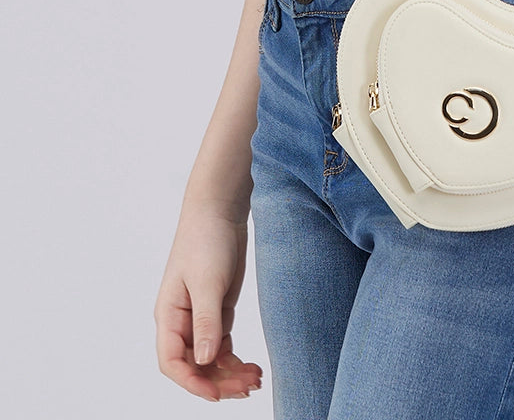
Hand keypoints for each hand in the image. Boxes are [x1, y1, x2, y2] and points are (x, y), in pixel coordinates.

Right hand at [155, 204, 263, 401]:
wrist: (220, 209)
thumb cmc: (205, 239)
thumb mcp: (207, 281)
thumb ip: (206, 321)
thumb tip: (203, 361)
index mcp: (168, 315)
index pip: (173, 362)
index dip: (192, 382)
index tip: (216, 394)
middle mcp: (182, 321)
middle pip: (195, 365)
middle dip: (219, 380)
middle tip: (248, 388)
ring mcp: (200, 317)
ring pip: (211, 358)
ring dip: (230, 373)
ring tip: (256, 381)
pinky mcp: (218, 309)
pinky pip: (223, 345)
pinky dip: (235, 359)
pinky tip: (252, 367)